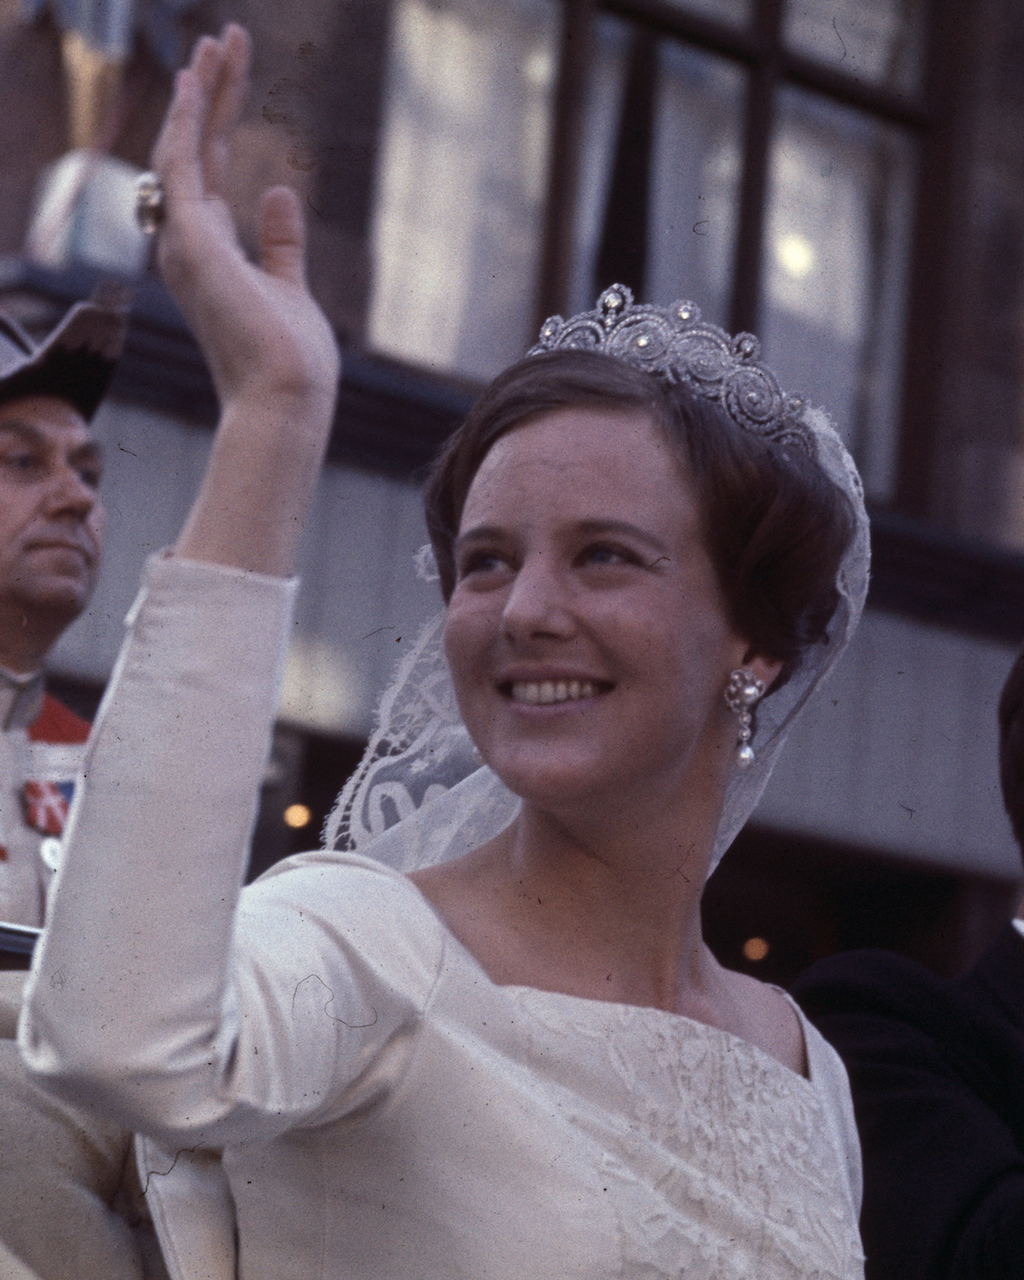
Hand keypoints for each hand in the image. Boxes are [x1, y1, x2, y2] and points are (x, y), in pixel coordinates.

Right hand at [151, 25, 338, 417]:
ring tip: (218, 42)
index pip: (209, 173)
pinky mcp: (193, 241)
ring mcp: (184, 243)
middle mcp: (187, 245)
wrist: (285, 399)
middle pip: (195, 151)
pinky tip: (198, 80)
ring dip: (201, 93)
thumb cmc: (289, 361)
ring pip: (185, 148)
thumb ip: (280, 243)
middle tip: (224, 41)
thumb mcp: (290, 289)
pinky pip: (182, 164)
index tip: (228, 78)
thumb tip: (280, 191)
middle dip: (209, 94)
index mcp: (210, 256)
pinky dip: (188, 120)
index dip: (216, 122)